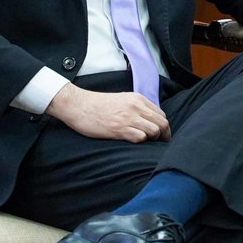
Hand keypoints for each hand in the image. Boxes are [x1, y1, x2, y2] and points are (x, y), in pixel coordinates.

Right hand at [45, 83, 170, 141]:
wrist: (78, 105)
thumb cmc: (98, 104)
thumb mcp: (122, 99)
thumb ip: (137, 107)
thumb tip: (149, 120)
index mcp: (138, 99)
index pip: (161, 114)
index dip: (163, 126)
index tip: (161, 134)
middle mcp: (136, 107)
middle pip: (162, 123)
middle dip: (164, 135)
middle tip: (160, 143)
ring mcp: (128, 118)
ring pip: (155, 130)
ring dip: (153, 139)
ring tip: (146, 142)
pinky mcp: (119, 129)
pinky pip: (141, 138)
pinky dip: (141, 142)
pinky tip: (133, 141)